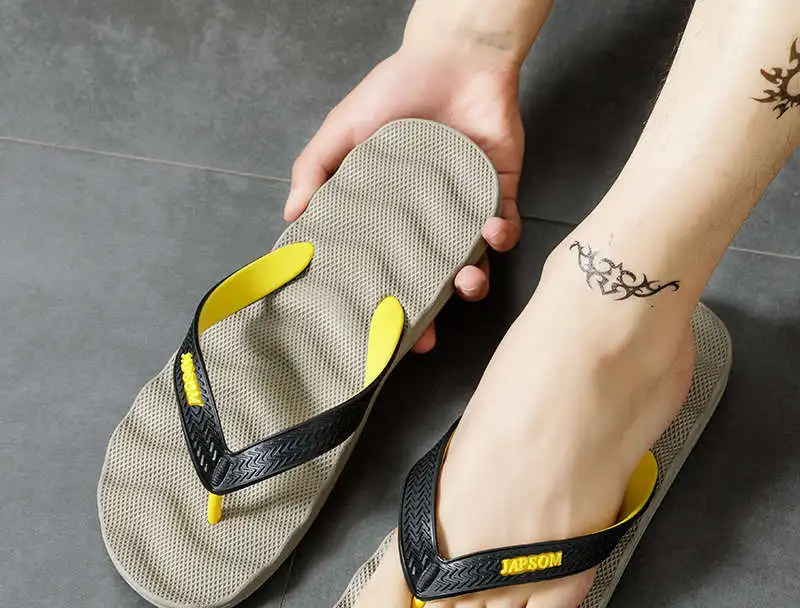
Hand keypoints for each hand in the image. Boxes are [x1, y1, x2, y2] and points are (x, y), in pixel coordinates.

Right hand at [284, 42, 523, 351]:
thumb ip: (316, 168)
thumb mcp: (344, 128)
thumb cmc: (396, 89)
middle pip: (427, 281)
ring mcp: (463, 211)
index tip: (371, 328)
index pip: (382, 265)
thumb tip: (290, 216)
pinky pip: (505, 230)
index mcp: (389, 213)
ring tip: (464, 282)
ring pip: (469, 266)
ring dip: (470, 285)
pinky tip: (490, 232)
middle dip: (428, 314)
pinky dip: (501, 238)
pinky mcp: (499, 194)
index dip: (378, 298)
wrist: (456, 56)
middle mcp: (426, 221)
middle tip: (423, 337)